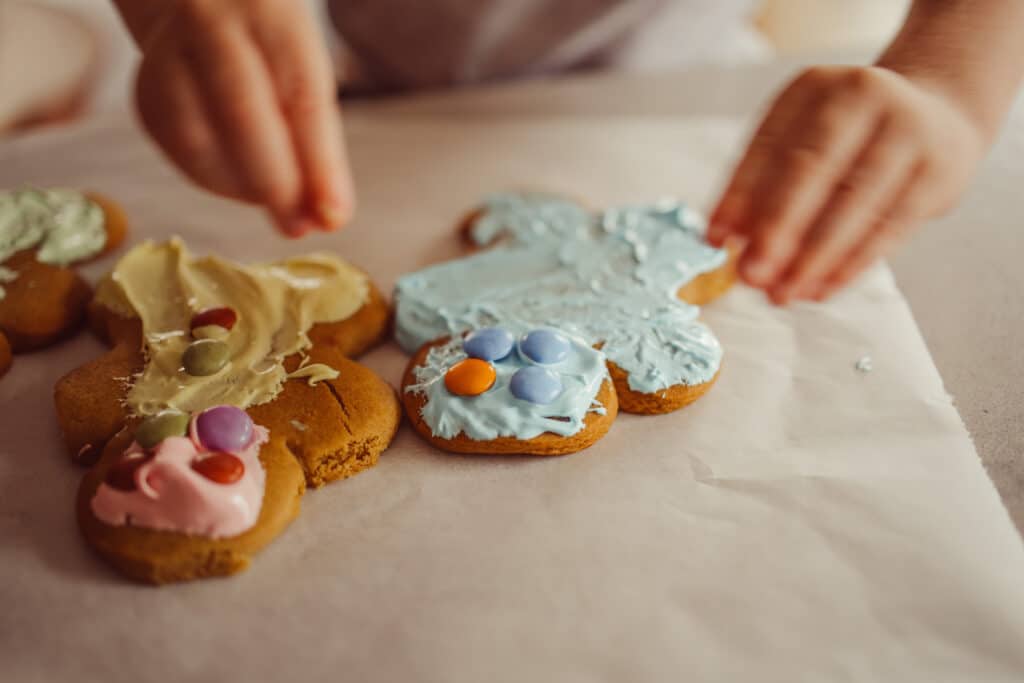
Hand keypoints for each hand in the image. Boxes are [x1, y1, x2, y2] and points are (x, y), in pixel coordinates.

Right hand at [122, 0, 352, 236]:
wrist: (204, 5)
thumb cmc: (274, 50)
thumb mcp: (306, 77)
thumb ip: (318, 145)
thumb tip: (326, 218)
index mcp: (268, 12)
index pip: (300, 95)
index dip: (319, 163)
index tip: (334, 216)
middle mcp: (209, 22)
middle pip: (240, 112)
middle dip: (276, 182)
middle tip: (300, 227)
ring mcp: (167, 57)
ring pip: (199, 140)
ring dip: (246, 189)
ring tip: (280, 204)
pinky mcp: (145, 95)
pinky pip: (181, 154)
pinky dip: (220, 182)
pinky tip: (245, 186)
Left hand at [708, 66, 985, 303]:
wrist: (938, 114)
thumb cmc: (848, 141)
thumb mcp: (803, 144)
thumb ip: (763, 188)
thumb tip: (726, 242)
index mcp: (812, 87)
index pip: (767, 145)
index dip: (737, 196)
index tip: (714, 241)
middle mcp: (861, 96)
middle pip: (812, 169)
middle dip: (776, 228)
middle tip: (750, 275)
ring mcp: (907, 130)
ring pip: (853, 202)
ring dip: (813, 257)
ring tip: (783, 294)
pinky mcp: (938, 171)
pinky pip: (891, 225)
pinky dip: (852, 263)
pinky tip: (822, 289)